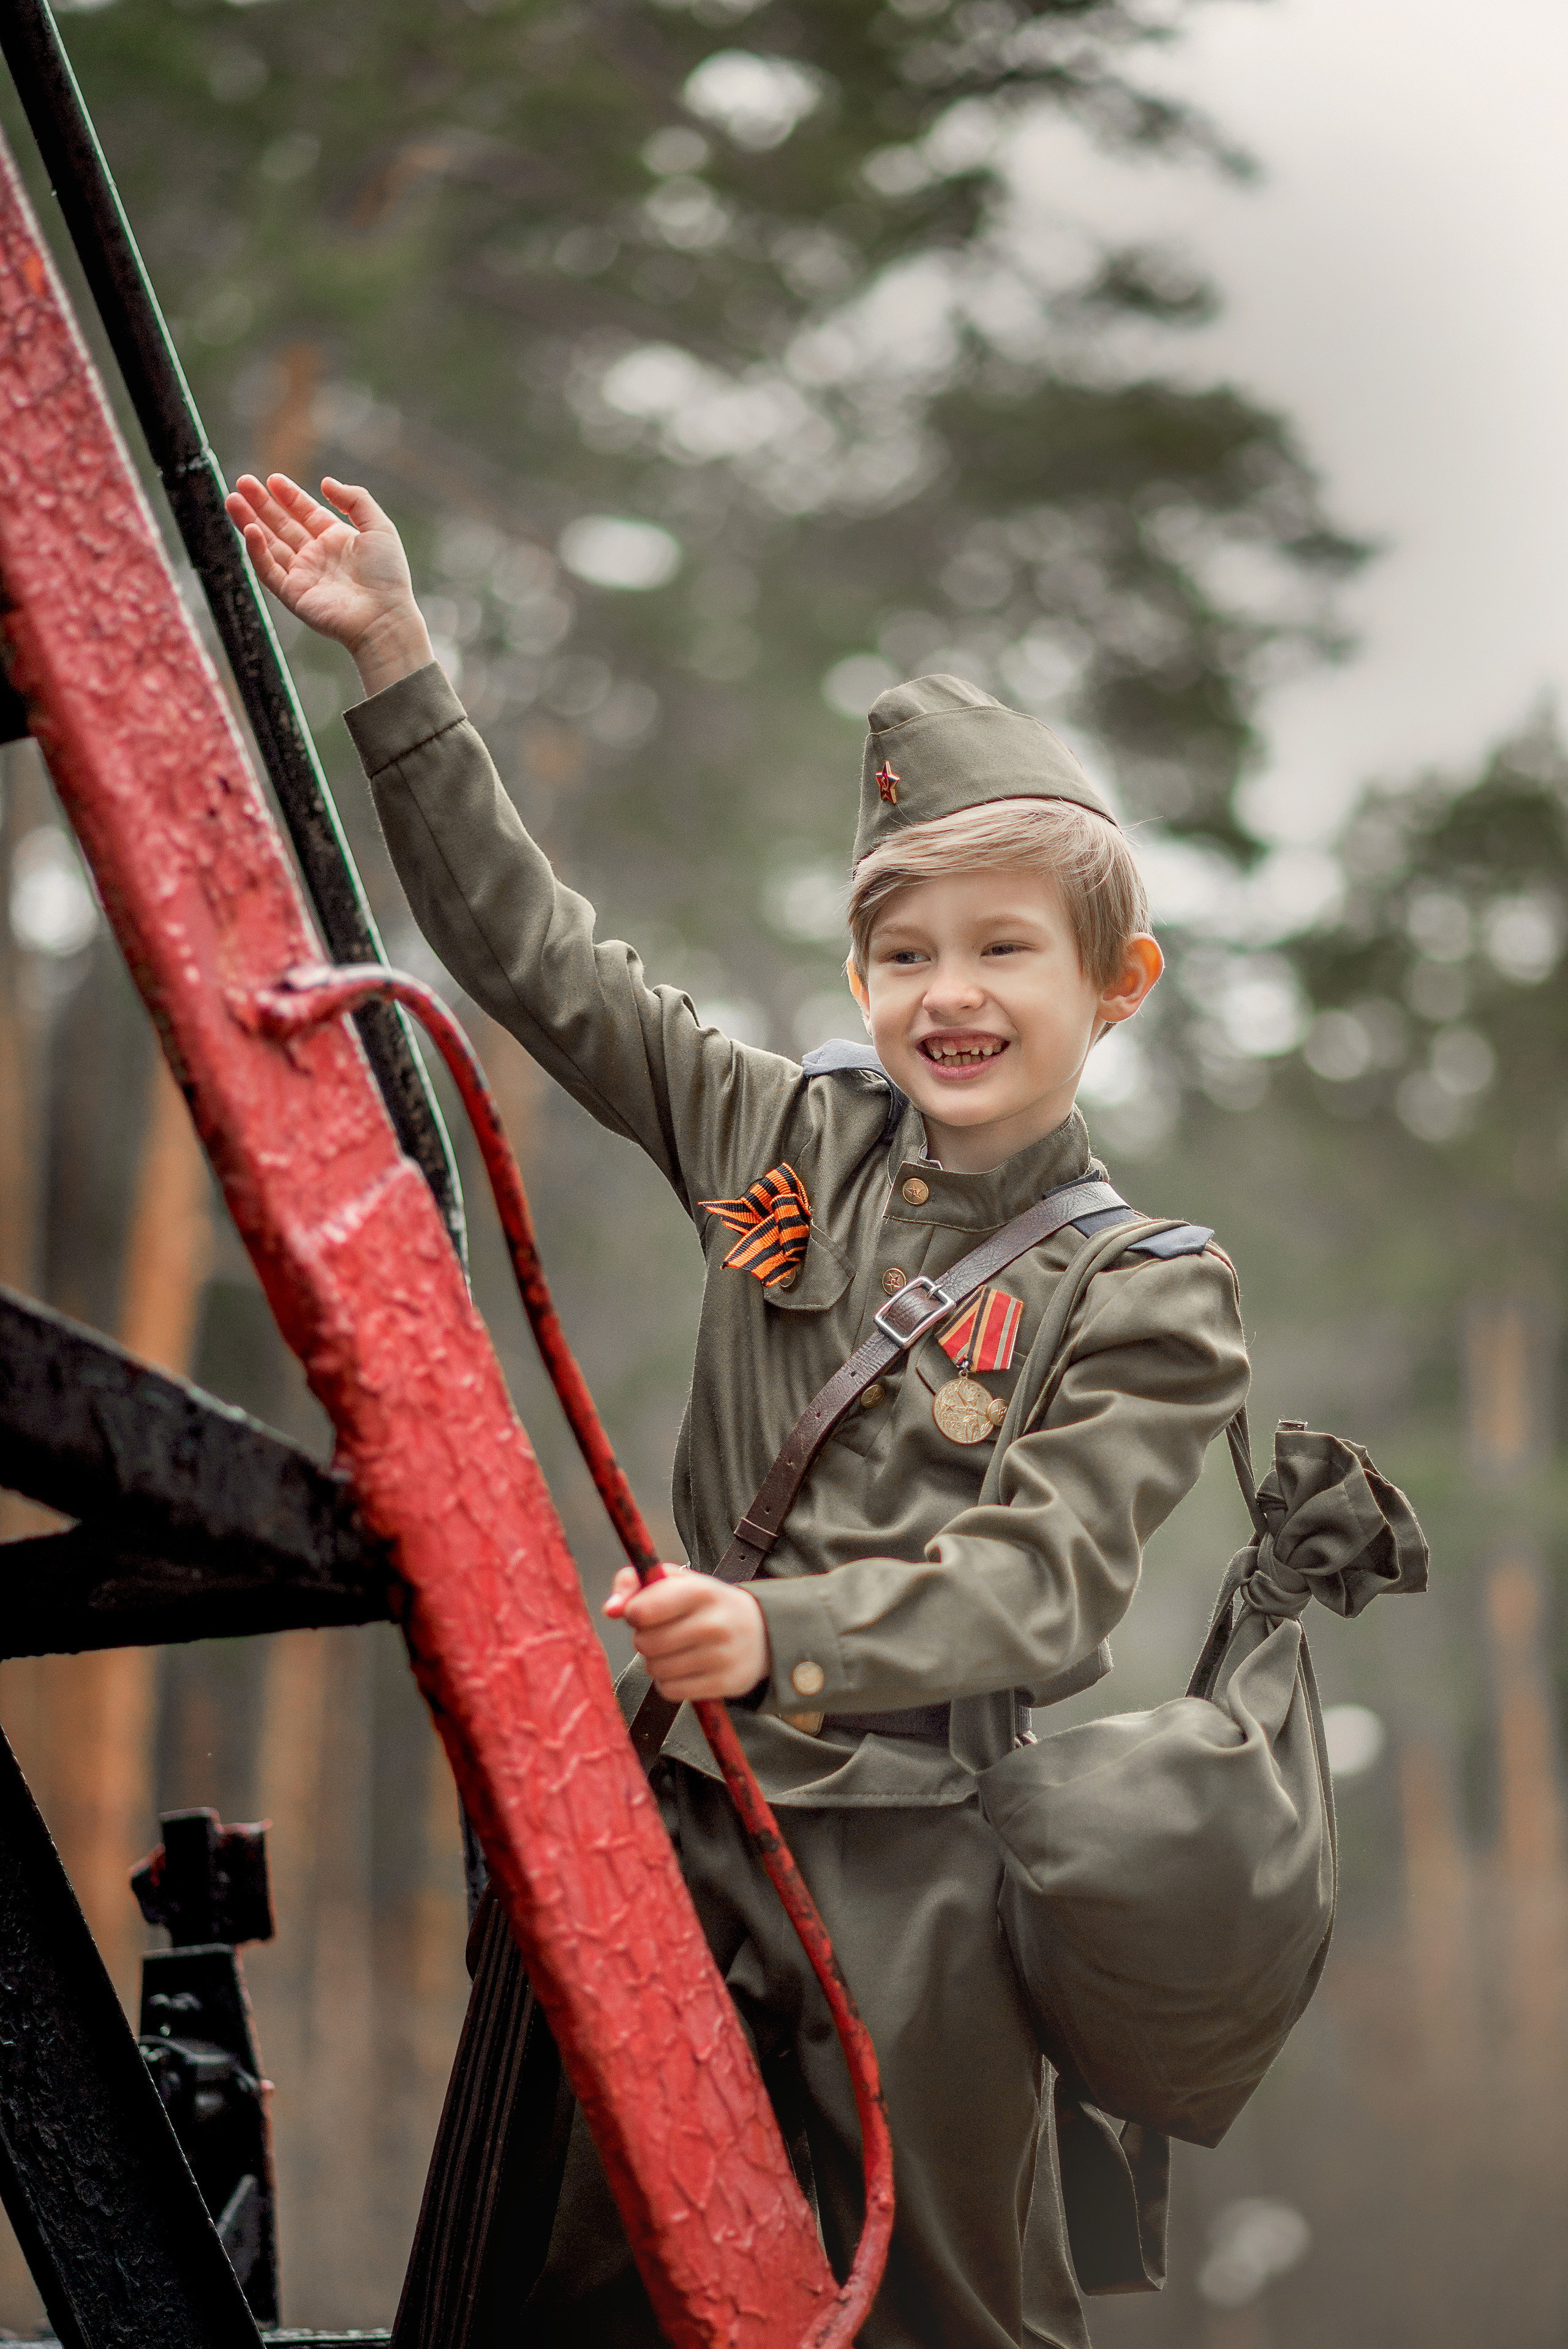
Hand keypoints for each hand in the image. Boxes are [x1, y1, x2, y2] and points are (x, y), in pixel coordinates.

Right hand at [224, 472, 433, 695]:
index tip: (272, 478)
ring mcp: (303, 575)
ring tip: (232, 500)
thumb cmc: (387, 576)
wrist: (384, 618)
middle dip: (261, 504)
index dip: (288, 495)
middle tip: (242, 482)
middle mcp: (317, 556)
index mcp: (337, 540)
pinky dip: (258, 551)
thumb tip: (326, 482)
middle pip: (282, 525)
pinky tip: (250, 530)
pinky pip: (269, 571)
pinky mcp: (293, 594)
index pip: (306, 512)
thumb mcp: (379, 527)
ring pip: (269, 544)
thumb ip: (356, 500)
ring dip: (250, 522)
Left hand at [604, 1564, 770, 1701]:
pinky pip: (670, 1691)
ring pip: (655, 1669)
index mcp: (701, 1591)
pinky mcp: (724, 1684)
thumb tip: (610, 1609)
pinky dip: (669, 1682)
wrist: (762, 1632)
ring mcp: (721, 1656)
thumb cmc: (708, 1604)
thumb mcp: (676, 1581)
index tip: (643, 1611)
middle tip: (662, 1631)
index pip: (641, 1610)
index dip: (633, 1613)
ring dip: (655, 1661)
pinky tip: (684, 1668)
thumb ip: (635, 1584)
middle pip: (645, 1643)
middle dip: (645, 1638)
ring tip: (674, 1649)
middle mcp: (713, 1623)